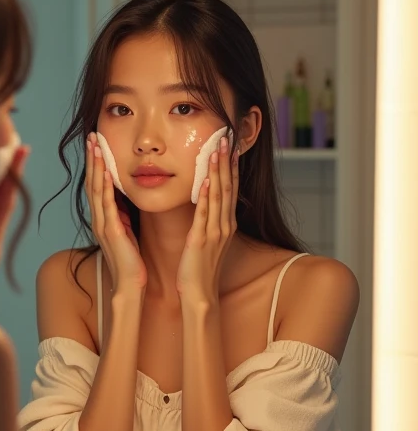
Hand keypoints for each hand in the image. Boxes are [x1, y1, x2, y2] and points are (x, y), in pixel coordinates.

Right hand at [85, 133, 145, 295]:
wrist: (131, 285)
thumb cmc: (132, 262)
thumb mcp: (127, 233)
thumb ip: (124, 216)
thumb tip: (126, 200)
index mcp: (104, 219)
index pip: (97, 186)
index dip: (96, 164)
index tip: (97, 144)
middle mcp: (100, 219)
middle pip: (92, 182)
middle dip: (92, 159)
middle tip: (92, 136)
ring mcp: (103, 225)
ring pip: (96, 189)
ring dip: (96, 166)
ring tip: (96, 145)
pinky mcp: (112, 231)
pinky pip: (106, 204)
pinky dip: (104, 187)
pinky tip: (105, 171)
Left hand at [176, 135, 237, 303]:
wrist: (200, 293)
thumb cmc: (200, 269)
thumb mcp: (208, 240)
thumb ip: (208, 222)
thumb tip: (205, 205)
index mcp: (225, 224)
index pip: (230, 189)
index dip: (231, 166)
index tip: (230, 145)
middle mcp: (224, 225)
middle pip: (228, 187)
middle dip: (228, 161)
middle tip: (227, 137)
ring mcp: (215, 232)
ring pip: (219, 195)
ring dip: (218, 171)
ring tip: (218, 149)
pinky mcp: (202, 239)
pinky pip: (204, 214)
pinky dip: (206, 196)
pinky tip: (205, 180)